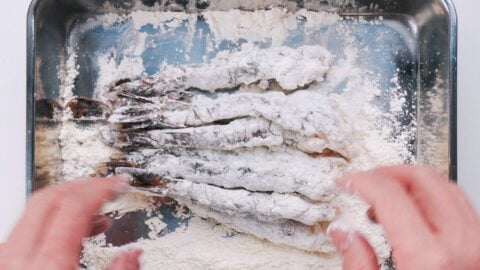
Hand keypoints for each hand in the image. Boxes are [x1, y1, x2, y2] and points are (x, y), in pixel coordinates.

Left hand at [0, 177, 141, 269]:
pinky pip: (25, 227)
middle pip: (50, 198)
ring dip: (67, 201)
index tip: (120, 182)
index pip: (75, 206)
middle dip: (84, 185)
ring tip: (96, 209)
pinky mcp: (4, 262)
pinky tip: (70, 232)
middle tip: (108, 184)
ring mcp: (6, 257)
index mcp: (48, 264)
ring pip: (34, 209)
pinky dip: (50, 219)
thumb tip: (134, 254)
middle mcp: (19, 256)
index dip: (101, 187)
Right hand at [329, 166, 479, 269]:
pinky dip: (434, 198)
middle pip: (422, 179)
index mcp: (430, 259)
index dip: (361, 181)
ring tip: (386, 199)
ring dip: (411, 183)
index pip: (389, 194)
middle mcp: (463, 245)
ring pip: (446, 186)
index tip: (346, 182)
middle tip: (364, 183)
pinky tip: (416, 213)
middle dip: (387, 173)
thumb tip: (344, 234)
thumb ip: (358, 265)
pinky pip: (462, 206)